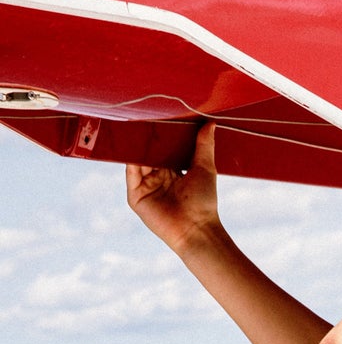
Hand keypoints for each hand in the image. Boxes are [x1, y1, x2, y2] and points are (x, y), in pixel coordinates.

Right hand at [126, 122, 220, 254]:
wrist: (196, 228)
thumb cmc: (204, 201)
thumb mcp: (205, 168)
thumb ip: (204, 145)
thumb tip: (210, 123)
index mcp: (173, 172)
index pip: (163, 149)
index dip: (162, 135)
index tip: (160, 115)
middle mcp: (158, 178)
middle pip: (149, 153)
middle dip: (147, 138)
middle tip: (144, 115)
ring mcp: (146, 187)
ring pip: (137, 161)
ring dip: (137, 146)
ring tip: (135, 126)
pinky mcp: (136, 197)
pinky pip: (131, 174)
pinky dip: (130, 160)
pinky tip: (132, 146)